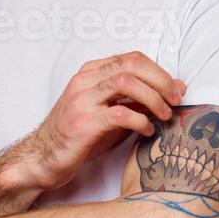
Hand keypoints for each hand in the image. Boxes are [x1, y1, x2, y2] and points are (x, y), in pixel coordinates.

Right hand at [18, 51, 185, 190]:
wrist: (42, 159)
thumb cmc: (78, 136)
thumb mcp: (110, 112)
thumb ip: (138, 99)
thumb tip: (175, 88)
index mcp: (91, 73)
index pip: (132, 58)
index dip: (159, 72)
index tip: (176, 90)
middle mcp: (85, 80)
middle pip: (132, 65)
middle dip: (161, 81)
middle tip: (176, 100)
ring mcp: (82, 100)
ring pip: (126, 82)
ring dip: (153, 98)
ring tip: (164, 115)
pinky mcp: (83, 122)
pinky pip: (120, 113)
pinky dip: (140, 120)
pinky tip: (147, 131)